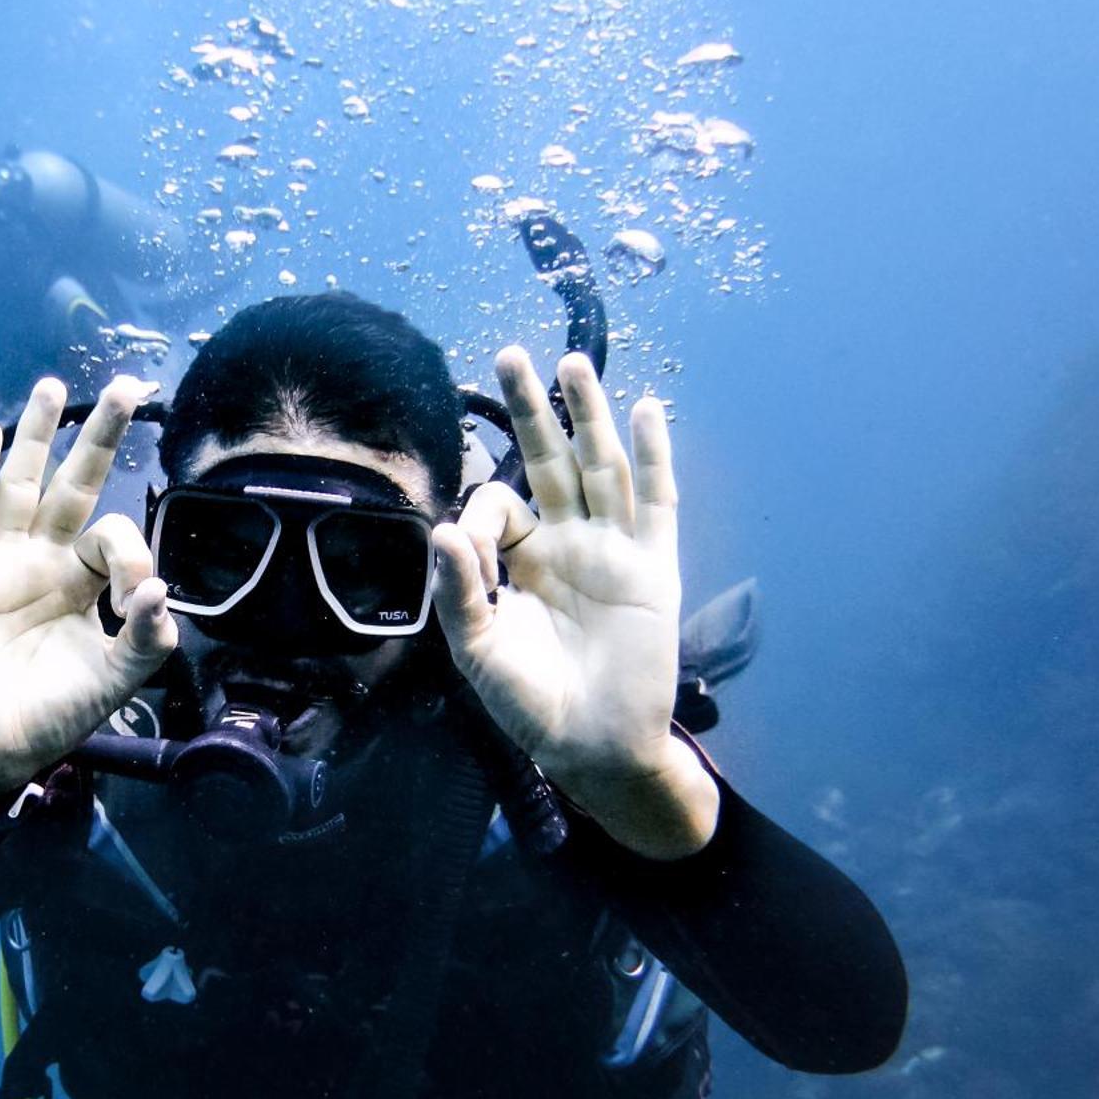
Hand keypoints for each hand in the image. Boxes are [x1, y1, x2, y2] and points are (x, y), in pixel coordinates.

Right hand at [0, 374, 175, 800]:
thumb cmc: (52, 716)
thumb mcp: (114, 680)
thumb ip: (144, 639)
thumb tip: (160, 588)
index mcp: (83, 583)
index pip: (112, 534)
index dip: (130, 549)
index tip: (135, 594)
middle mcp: (45, 561)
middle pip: (75, 483)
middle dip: (98, 436)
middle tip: (125, 386)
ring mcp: (0, 561)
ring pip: (21, 482)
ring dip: (37, 434)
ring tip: (53, 385)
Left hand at [432, 349, 716, 856]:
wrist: (594, 745)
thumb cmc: (531, 703)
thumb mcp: (479, 650)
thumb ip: (461, 590)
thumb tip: (442, 529)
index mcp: (519, 560)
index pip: (500, 503)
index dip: (482, 509)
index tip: (470, 545)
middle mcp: (565, 543)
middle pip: (548, 459)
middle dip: (531, 408)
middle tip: (511, 353)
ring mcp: (612, 549)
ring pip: (599, 466)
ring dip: (587, 414)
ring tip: (572, 362)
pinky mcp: (653, 565)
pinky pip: (655, 501)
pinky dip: (652, 455)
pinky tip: (645, 410)